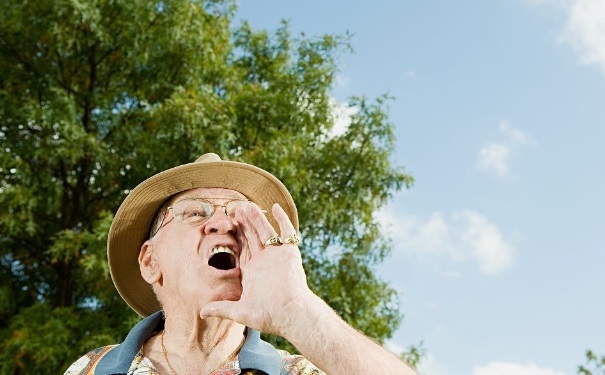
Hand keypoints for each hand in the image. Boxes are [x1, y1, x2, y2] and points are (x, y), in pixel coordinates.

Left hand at [200, 202, 313, 335]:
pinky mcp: (289, 252)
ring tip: (247, 205)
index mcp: (253, 272)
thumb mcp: (240, 311)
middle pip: (253, 237)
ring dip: (257, 218)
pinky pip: (286, 232)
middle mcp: (265, 262)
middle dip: (245, 223)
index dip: (236, 236)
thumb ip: (221, 308)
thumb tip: (201, 312)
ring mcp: (277, 255)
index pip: (243, 249)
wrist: (290, 314)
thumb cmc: (267, 316)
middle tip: (236, 209)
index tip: (228, 224)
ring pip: (265, 231)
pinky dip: (282, 219)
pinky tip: (275, 207)